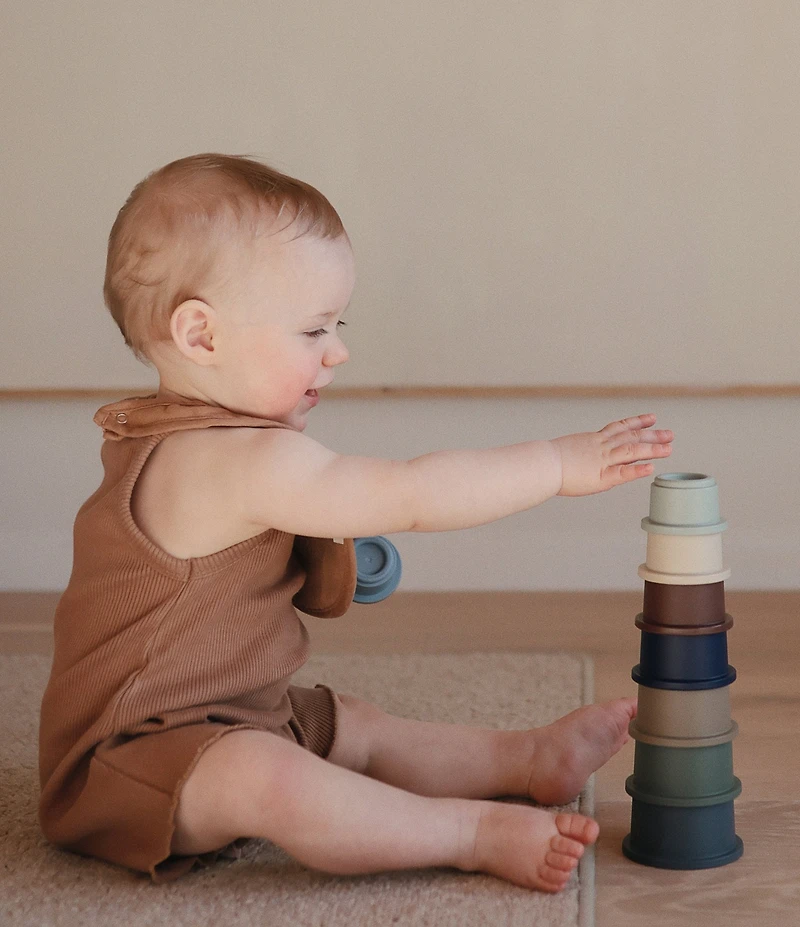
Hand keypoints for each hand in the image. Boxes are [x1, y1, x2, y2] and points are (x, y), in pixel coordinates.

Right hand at [551, 414, 673, 496]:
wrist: (541, 464)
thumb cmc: (547, 460)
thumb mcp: (567, 450)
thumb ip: (581, 454)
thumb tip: (584, 458)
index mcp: (593, 440)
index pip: (619, 428)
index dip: (637, 422)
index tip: (652, 418)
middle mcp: (601, 447)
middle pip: (631, 438)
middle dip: (652, 435)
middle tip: (670, 434)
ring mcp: (602, 461)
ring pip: (632, 452)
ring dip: (652, 450)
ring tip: (669, 449)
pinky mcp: (600, 477)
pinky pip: (623, 473)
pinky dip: (638, 470)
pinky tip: (651, 469)